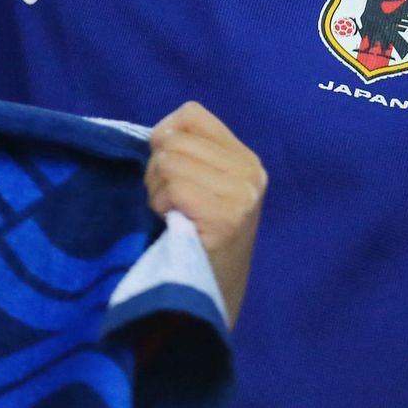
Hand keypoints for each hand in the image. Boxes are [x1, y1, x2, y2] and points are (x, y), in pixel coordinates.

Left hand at [147, 101, 266, 328]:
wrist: (208, 294)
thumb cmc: (194, 236)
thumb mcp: (200, 185)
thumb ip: (187, 153)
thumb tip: (157, 133)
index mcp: (246, 159)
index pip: (190, 114)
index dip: (166, 135)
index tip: (167, 170)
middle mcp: (251, 172)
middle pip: (173, 138)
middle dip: (156, 168)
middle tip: (168, 201)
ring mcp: (243, 194)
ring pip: (169, 160)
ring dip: (156, 189)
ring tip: (172, 213)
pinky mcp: (229, 215)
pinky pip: (174, 185)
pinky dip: (161, 203)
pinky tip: (174, 223)